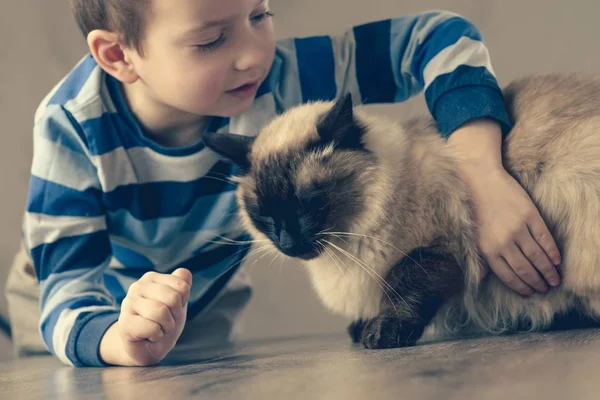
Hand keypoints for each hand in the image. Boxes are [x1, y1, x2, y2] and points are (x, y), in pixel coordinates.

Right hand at [100, 268, 191, 365]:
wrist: (147, 347)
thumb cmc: (163, 322)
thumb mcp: (178, 302)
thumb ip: (182, 284)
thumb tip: (183, 272)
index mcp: (151, 278)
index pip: (182, 287)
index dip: (183, 303)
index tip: (172, 309)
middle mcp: (137, 286)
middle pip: (173, 299)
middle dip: (175, 316)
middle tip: (166, 322)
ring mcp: (128, 304)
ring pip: (161, 312)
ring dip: (166, 326)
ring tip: (158, 329)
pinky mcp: (124, 323)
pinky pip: (151, 327)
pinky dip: (156, 335)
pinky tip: (149, 335)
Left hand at [466, 167, 561, 295]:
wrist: (480, 180)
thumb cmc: (475, 210)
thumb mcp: (472, 237)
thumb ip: (478, 258)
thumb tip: (481, 278)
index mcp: (488, 249)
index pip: (508, 275)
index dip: (521, 286)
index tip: (531, 293)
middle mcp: (503, 242)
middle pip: (525, 269)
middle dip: (537, 282)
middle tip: (546, 289)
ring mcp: (518, 228)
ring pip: (537, 256)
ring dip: (548, 271)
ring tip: (554, 279)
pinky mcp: (530, 215)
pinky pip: (544, 238)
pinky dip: (552, 252)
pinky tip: (556, 260)